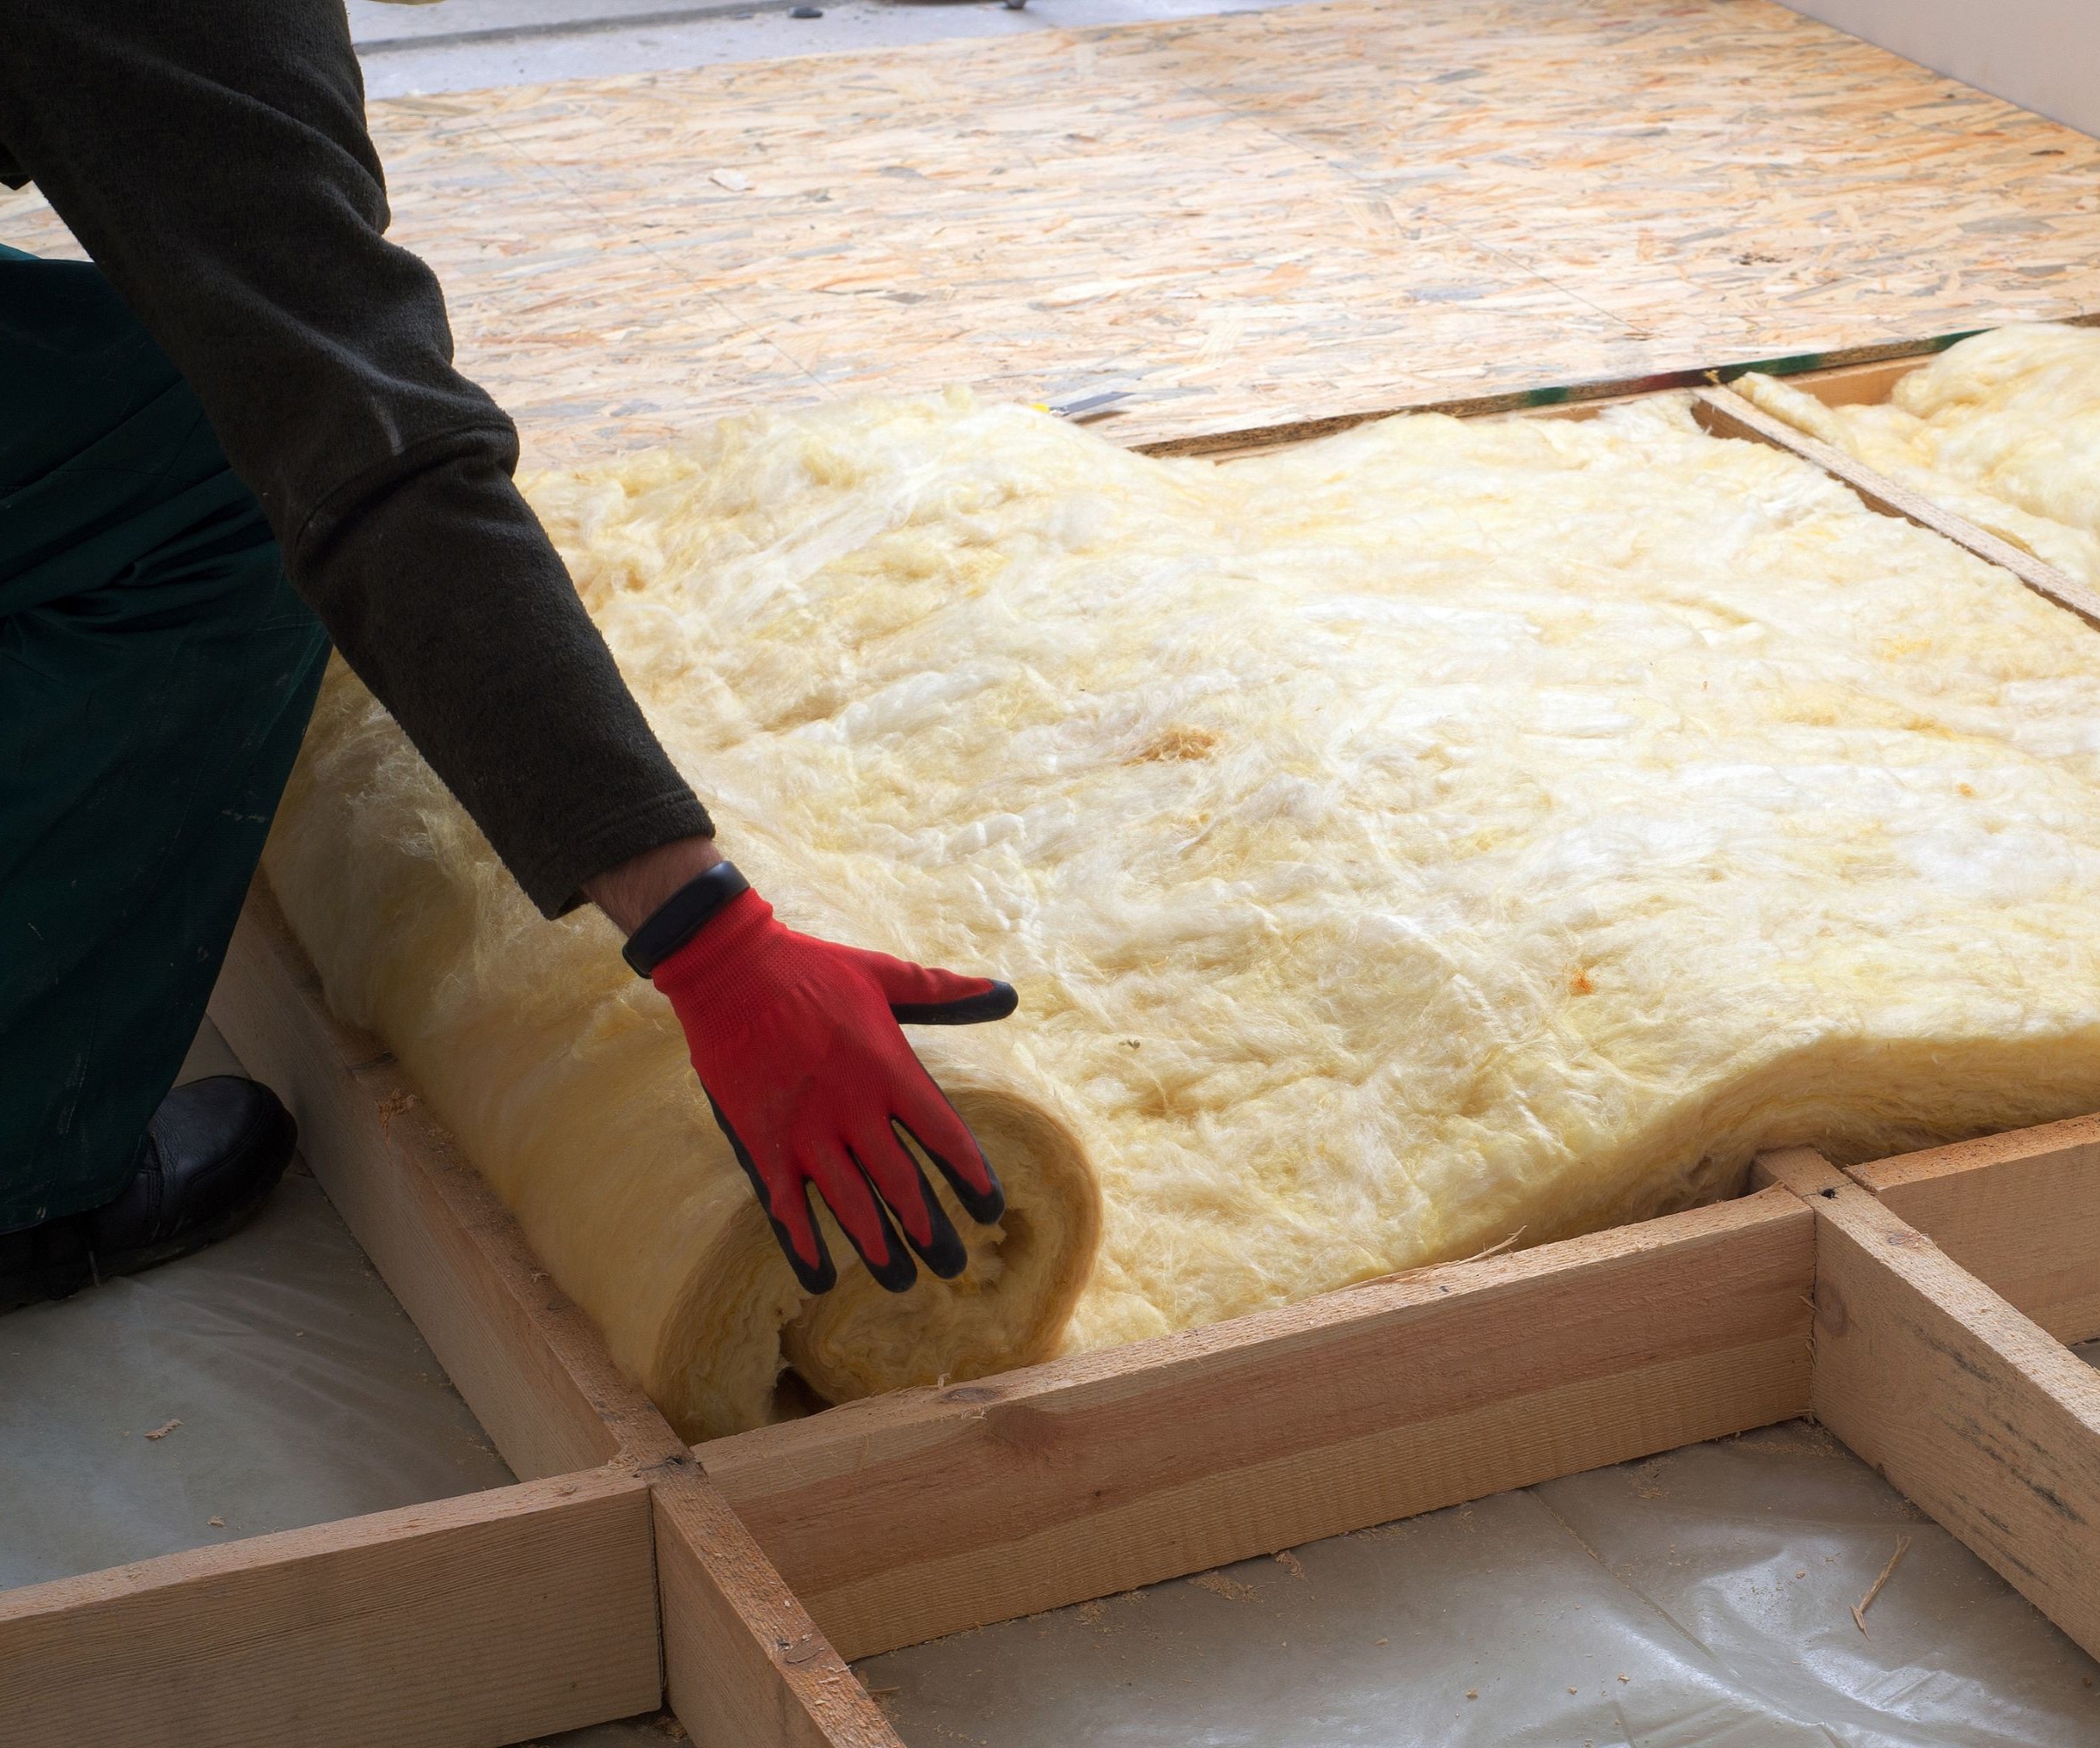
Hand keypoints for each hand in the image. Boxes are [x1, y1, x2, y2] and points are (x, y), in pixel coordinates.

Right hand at [646, 874, 1014, 1292]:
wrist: (729, 966)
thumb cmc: (813, 968)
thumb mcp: (885, 974)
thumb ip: (945, 992)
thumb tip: (1006, 993)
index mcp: (889, 1068)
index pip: (944, 1136)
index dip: (971, 1177)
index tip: (990, 1210)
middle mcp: (852, 1106)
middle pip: (902, 1182)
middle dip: (930, 1229)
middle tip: (954, 1267)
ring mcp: (804, 1128)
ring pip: (850, 1203)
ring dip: (877, 1247)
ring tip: (901, 1282)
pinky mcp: (760, 1139)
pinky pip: (785, 1204)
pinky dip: (802, 1243)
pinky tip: (818, 1278)